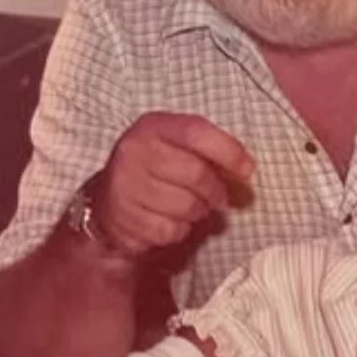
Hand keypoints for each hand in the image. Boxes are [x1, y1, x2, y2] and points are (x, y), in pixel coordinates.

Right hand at [91, 112, 254, 257]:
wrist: (109, 204)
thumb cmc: (156, 169)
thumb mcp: (175, 146)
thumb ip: (207, 149)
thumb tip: (246, 168)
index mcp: (152, 127)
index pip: (196, 132)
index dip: (228, 150)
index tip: (248, 169)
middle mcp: (134, 152)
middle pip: (196, 174)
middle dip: (216, 191)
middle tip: (218, 197)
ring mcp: (126, 187)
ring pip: (188, 206)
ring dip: (198, 211)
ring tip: (189, 206)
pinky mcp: (126, 219)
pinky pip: (173, 230)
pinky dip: (180, 229)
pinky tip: (168, 219)